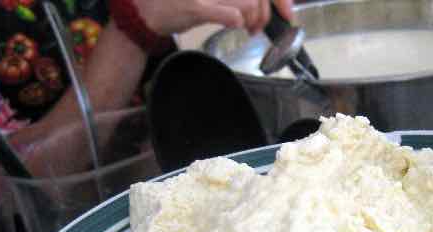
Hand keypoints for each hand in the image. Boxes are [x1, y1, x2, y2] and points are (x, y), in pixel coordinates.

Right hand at [134, 0, 293, 36]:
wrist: (145, 10)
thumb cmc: (178, 1)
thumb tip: (261, 4)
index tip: (287, 12)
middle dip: (266, 11)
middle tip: (259, 26)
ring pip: (248, 1)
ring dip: (255, 19)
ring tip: (249, 29)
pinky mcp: (195, 6)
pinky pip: (229, 13)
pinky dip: (237, 20)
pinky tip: (237, 25)